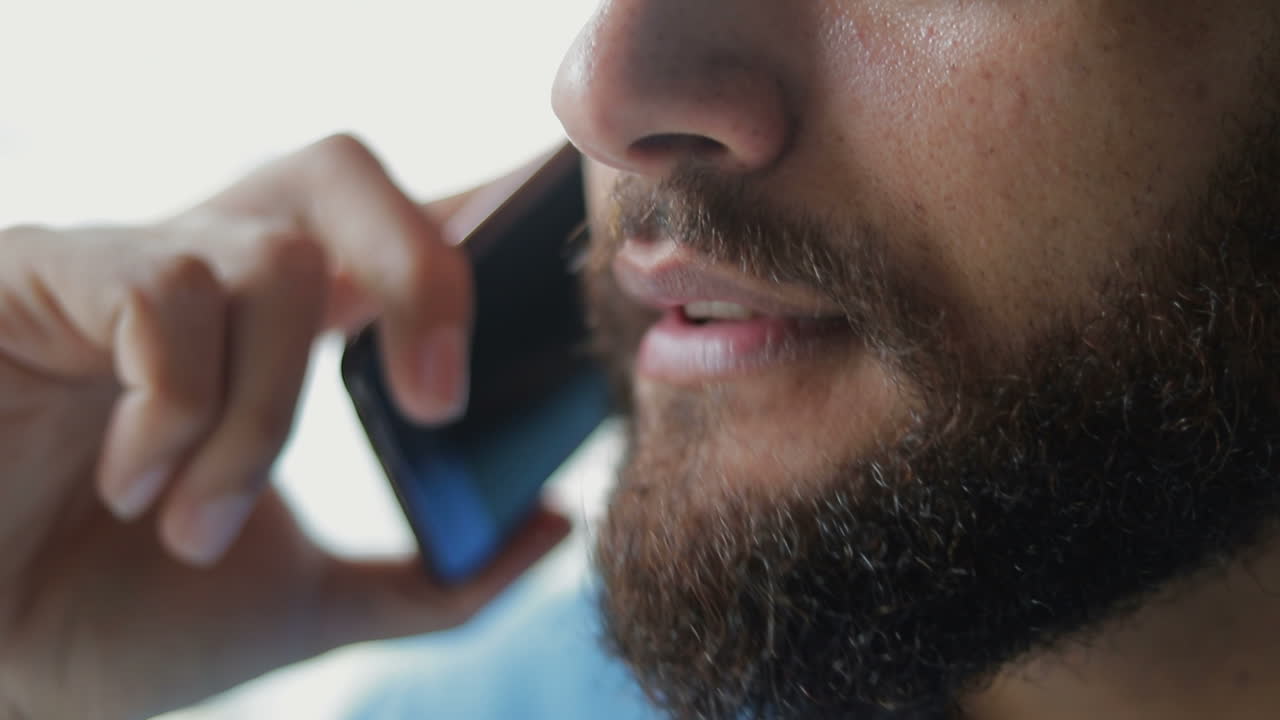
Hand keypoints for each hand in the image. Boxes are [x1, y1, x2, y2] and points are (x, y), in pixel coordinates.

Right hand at [0, 135, 570, 719]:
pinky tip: (129, 483)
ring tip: (194, 526)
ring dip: (260, 421)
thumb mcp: (310, 605)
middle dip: (426, 273)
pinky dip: (179, 412)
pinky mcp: (46, 272)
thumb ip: (435, 576)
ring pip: (276, 260)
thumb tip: (556, 519)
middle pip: (347, 172)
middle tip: (436, 405)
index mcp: (285, 328)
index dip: (482, 218)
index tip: (552, 273)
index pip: (399, 223)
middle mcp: (214, 270)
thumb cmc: (126, 614)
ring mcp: (130, 262)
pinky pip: (167, 293)